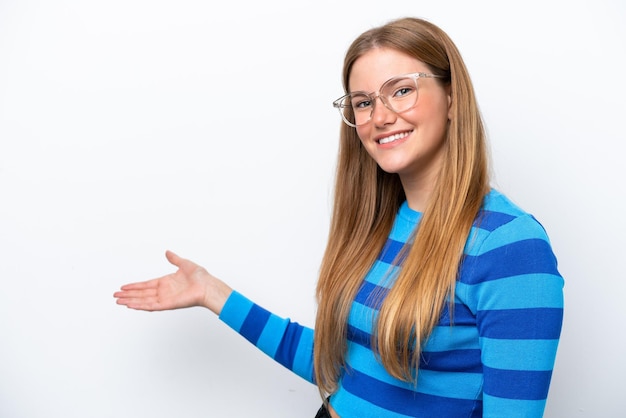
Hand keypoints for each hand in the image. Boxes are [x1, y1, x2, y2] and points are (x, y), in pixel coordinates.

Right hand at [114, 250, 231, 314]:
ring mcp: (165, 298)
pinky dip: (140, 305)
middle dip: (128, 295)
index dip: (134, 286)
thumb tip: (168, 252)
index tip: (124, 287)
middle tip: (115, 296)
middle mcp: (164, 291)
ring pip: (143, 300)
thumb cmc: (200, 277)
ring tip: (118, 301)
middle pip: (141, 294)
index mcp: (166, 282)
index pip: (146, 285)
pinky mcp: (168, 304)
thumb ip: (174, 259)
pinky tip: (130, 305)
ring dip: (130, 300)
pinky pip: (151, 306)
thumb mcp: (184, 264)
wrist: (208, 285)